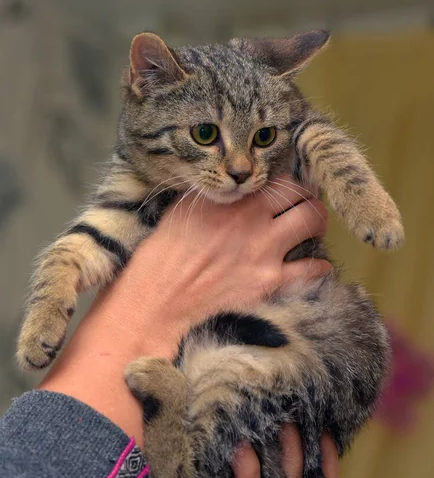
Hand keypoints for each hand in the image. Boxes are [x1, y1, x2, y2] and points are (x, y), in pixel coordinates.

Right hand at [40, 177, 329, 439]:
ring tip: (311, 230)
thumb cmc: (162, 255)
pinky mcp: (269, 282)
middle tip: (306, 205)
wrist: (159, 300)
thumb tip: (232, 189)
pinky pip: (313, 269)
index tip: (289, 190)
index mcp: (230, 199)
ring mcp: (264, 250)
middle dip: (309, 198)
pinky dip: (319, 266)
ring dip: (316, 224)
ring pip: (314, 222)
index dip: (289, 183)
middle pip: (303, 195)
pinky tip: (314, 266)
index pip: (278, 178)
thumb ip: (215, 196)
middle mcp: (252, 219)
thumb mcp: (182, 210)